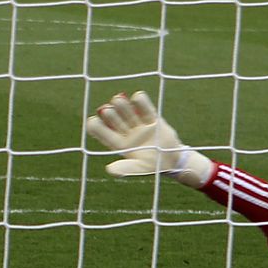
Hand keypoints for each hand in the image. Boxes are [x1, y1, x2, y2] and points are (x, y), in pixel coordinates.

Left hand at [85, 90, 211, 181]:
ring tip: (118, 101)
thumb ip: (126, 168)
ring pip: (126, 110)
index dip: (96, 126)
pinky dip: (141, 101)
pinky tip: (137, 97)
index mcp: (118, 143)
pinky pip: (145, 108)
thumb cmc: (153, 165)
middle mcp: (125, 131)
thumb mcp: (140, 168)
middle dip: (109, 114)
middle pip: (113, 118)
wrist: (172, 160)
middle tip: (107, 111)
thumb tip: (110, 170)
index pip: (102, 132)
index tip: (94, 122)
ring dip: (121, 104)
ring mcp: (138, 123)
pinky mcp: (152, 118)